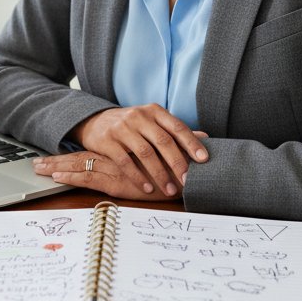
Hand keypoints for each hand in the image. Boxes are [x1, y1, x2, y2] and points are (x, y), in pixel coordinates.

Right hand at [33, 105, 207, 200]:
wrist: (95, 121)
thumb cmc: (132, 126)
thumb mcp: (153, 122)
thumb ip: (175, 131)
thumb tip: (206, 138)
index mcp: (154, 111)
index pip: (177, 127)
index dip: (191, 143)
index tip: (204, 160)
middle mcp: (139, 116)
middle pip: (163, 141)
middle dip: (178, 163)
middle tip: (188, 181)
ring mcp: (122, 127)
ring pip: (145, 153)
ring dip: (159, 174)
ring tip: (169, 189)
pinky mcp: (107, 140)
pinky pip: (124, 161)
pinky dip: (137, 177)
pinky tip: (147, 188)